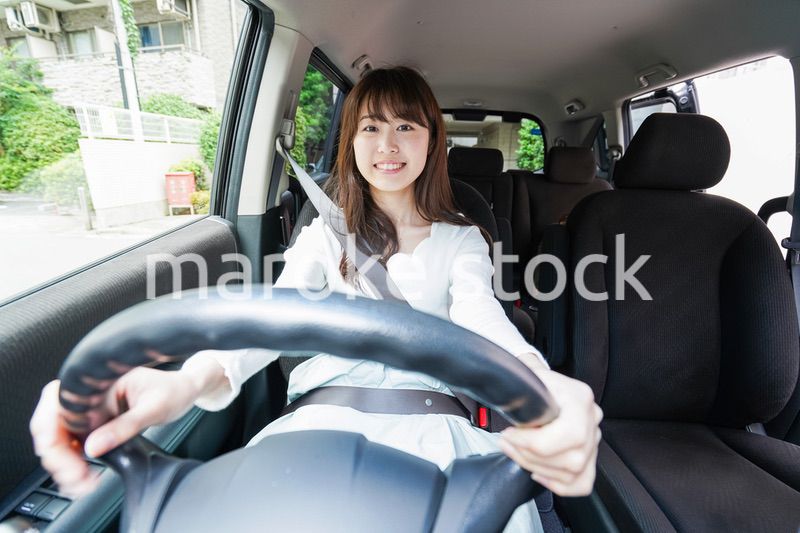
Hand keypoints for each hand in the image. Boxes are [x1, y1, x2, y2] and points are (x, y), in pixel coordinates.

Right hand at [29, 362, 222, 497]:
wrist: (185, 389)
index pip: (58, 403)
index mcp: (99, 379)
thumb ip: (125, 426)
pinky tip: (83, 476)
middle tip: (76, 478)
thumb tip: (92, 447)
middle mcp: (88, 392)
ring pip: (59, 436)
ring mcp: (89, 407)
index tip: (62, 457)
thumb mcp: (155, 408)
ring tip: (81, 482)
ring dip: (64, 462)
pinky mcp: (93, 420)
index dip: (52, 432)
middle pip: (52, 423)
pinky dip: (73, 461)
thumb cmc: (173, 389)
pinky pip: (72, 442)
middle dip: (58, 455)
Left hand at [498, 359, 602, 496]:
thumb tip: (506, 404)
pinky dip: (557, 483)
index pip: (571, 434)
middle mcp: (592, 419)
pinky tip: (537, 471)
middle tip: (507, 443)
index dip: (535, 442)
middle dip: (531, 456)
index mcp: (580, 398)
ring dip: (537, 467)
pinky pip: (581, 483)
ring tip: (514, 452)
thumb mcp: (524, 379)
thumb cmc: (533, 382)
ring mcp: (593, 438)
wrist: (542, 384)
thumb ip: (519, 393)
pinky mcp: (589, 455)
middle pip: (573, 458)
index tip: (510, 435)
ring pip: (574, 473)